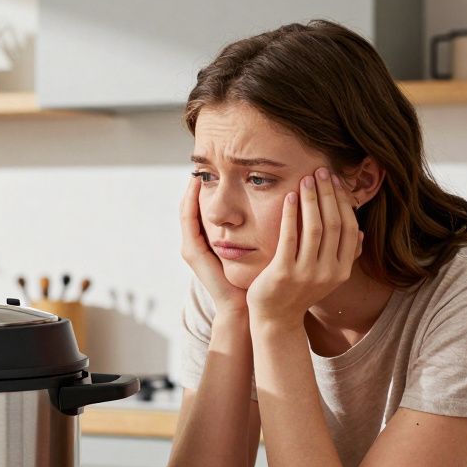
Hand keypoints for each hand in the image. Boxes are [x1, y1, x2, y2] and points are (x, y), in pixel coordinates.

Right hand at [179, 173, 247, 315]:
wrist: (245, 305)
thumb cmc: (256, 277)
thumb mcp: (257, 245)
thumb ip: (260, 225)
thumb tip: (279, 198)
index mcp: (210, 241)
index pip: (205, 206)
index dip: (210, 186)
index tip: (219, 165)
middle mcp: (197, 242)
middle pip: (192, 205)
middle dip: (196, 183)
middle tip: (203, 161)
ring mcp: (191, 247)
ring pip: (186, 209)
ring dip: (190, 188)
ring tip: (198, 167)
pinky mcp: (192, 252)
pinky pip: (188, 219)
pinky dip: (190, 201)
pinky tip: (197, 185)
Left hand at [246, 167, 363, 325]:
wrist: (275, 319)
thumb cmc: (298, 292)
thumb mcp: (326, 276)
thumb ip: (342, 256)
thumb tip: (360, 233)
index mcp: (341, 270)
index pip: (348, 227)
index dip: (343, 201)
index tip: (335, 180)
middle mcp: (328, 272)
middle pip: (334, 223)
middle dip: (328, 194)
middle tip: (321, 171)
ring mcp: (306, 273)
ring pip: (315, 228)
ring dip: (312, 199)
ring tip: (307, 179)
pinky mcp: (283, 273)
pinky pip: (290, 237)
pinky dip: (291, 214)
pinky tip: (290, 197)